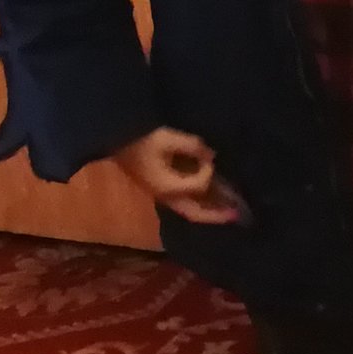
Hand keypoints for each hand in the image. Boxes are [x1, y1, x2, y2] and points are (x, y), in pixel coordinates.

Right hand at [115, 127, 245, 223]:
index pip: (198, 186)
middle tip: (237, 216)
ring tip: (229, 211)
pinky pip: (184, 203)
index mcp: (167, 187)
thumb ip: (193, 146)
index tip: (209, 157)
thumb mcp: (166, 138)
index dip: (208, 172)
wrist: (115, 141)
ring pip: (189, 210)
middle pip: (195, 213)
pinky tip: (211, 198)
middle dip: (216, 215)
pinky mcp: (160, 190)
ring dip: (209, 212)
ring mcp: (162, 195)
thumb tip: (211, 154)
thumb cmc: (140, 140)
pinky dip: (199, 203)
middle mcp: (166, 196)